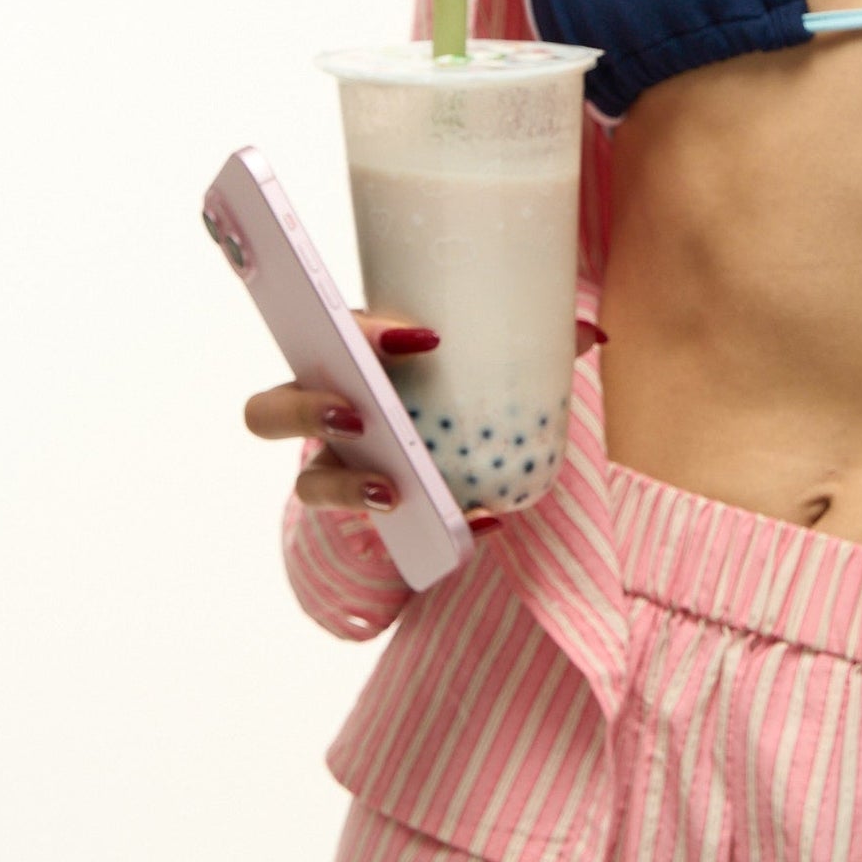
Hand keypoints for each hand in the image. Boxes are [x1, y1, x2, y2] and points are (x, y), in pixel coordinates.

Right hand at [245, 311, 604, 532]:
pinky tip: (479, 523)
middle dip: (306, 409)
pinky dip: (436, 527)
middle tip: (359, 414)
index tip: (423, 337)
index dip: (362, 330)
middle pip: (268, 411)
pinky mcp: (361, 517)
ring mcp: (332, 469)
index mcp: (345, 358)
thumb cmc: (439, 392)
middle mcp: (322, 413)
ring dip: (347, 486)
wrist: (427, 467)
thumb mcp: (475, 365)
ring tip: (396, 491)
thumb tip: (593, 334)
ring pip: (310, 483)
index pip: (327, 330)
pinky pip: (375, 531)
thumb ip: (526, 346)